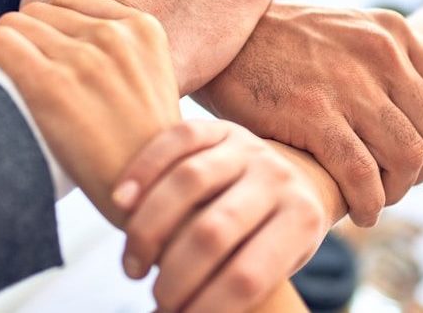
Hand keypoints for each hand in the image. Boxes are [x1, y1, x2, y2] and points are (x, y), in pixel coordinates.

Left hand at [0, 0, 180, 223]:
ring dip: (4, 48)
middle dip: (28, 39)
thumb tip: (68, 42)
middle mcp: (114, 35)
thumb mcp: (154, 81)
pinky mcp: (50, 84)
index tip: (49, 54)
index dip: (54, 25)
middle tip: (25, 74)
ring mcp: (83, 58)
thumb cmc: (146, 148)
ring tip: (7, 80)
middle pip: (40, 11)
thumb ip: (123, 52)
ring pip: (14, 24)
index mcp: (143, 29)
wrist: (146, 194)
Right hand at [113, 120, 325, 312]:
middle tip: (157, 298)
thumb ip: (242, 285)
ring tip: (134, 266)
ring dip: (148, 230)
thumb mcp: (278, 263)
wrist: (294, 179)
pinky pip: (177, 139)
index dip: (206, 307)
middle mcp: (278, 179)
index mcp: (302, 220)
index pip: (248, 276)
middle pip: (212, 231)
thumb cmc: (274, 237)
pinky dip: (143, 170)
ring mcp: (249, 147)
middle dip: (174, 275)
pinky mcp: (221, 127)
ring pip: (188, 181)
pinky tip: (120, 204)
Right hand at [193, 4, 422, 226]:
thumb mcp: (345, 32)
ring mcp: (349, 83)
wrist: (221, 33)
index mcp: (393, 33)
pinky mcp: (313, 113)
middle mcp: (380, 54)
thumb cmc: (280, 43)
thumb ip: (381, 62)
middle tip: (396, 182)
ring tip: (376, 198)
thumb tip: (411, 112)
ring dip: (397, 190)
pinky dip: (368, 202)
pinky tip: (357, 211)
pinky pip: (362, 174)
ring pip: (408, 157)